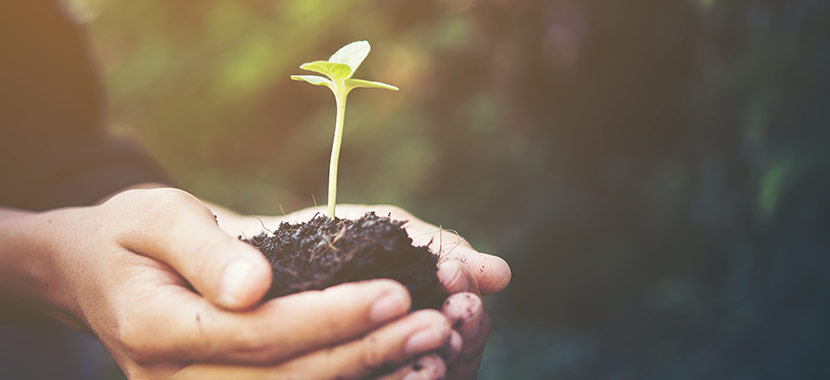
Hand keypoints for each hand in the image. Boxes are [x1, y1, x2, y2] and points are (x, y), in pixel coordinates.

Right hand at [0, 188, 454, 378]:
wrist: (95, 272)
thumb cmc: (130, 234)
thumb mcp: (157, 218)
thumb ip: (206, 251)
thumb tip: (254, 285)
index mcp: (156, 329)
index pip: (259, 334)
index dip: (332, 318)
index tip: (396, 292)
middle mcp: (174, 378)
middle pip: (287, 378)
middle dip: (367, 352)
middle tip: (436, 325)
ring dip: (367, 377)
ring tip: (432, 353)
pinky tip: (396, 370)